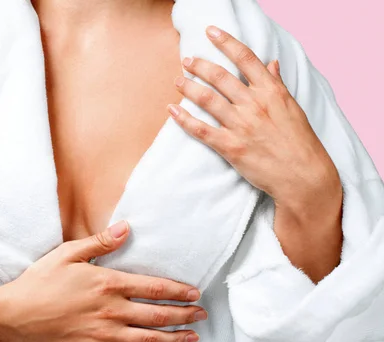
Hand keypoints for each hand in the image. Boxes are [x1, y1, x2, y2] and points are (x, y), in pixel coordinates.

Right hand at [0, 220, 206, 341]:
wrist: (15, 316)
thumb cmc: (40, 283)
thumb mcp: (67, 253)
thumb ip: (100, 242)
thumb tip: (126, 228)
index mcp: (108, 284)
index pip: (153, 287)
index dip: (178, 291)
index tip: (194, 293)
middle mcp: (112, 310)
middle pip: (158, 314)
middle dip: (184, 315)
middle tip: (201, 315)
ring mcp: (105, 334)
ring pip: (149, 339)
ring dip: (175, 339)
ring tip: (192, 337)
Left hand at [167, 25, 341, 215]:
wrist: (303, 176)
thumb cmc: (300, 142)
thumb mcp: (292, 107)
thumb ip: (276, 84)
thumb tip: (270, 63)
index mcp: (271, 92)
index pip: (245, 58)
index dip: (226, 42)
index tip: (210, 33)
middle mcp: (254, 105)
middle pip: (220, 76)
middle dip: (199, 65)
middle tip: (186, 60)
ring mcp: (241, 126)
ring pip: (207, 99)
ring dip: (189, 87)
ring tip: (178, 81)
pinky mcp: (231, 147)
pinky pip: (201, 130)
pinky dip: (183, 119)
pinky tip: (171, 110)